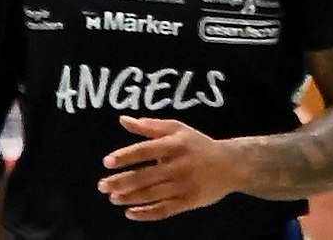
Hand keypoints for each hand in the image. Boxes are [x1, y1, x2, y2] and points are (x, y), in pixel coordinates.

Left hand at [98, 117, 241, 221]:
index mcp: (175, 145)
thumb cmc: (198, 144)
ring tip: (112, 198)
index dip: (125, 156)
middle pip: (145, 176)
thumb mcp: (177, 129)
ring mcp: (183, 185)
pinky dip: (145, 213)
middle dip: (121, 182)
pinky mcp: (188, 202)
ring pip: (151, 194)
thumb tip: (122, 119)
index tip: (107, 162)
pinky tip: (130, 213)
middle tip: (102, 185)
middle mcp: (179, 165)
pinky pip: (163, 210)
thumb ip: (149, 126)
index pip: (145, 150)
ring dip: (129, 197)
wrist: (231, 164)